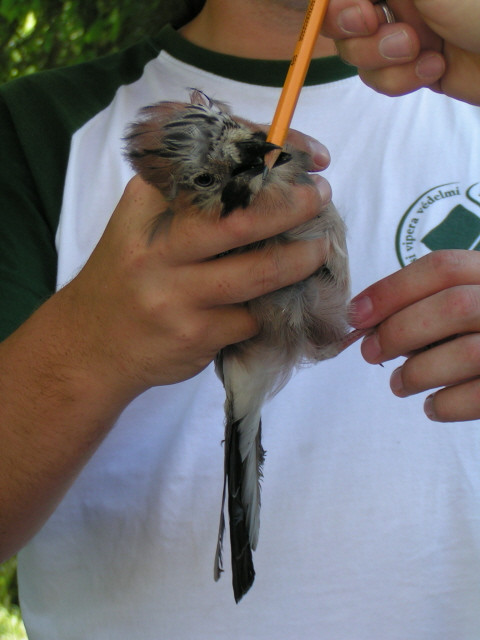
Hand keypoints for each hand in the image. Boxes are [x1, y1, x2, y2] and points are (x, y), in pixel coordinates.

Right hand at [64, 136, 331, 397]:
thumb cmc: (128, 278)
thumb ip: (188, 202)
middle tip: (320, 197)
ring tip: (320, 249)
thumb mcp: (141, 226)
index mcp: (144, 205)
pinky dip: (272, 308)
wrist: (90, 346)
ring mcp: (174, 293)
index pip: (212, 162)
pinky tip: (280, 302)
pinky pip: (251, 317)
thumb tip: (268, 182)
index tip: (308, 153)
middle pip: (240, 218)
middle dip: (293, 205)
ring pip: (258, 272)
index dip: (269, 151)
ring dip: (301, 259)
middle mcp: (157, 247)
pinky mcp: (194, 334)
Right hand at [323, 0, 479, 104]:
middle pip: (342, 21)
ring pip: (358, 54)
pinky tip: (435, 70)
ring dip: (384, 62)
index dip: (340, 7)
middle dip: (362, 37)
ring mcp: (404, 30)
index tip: (363, 14)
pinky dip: (400, 81)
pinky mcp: (412, 66)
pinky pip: (380, 78)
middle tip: (401, 38)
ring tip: (425, 55)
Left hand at [349, 250, 479, 421]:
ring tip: (399, 384)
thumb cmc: (476, 331)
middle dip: (399, 331)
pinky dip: (445, 405)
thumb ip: (426, 305)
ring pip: (467, 354)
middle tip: (370, 352)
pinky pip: (478, 397)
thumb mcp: (463, 302)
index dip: (392, 290)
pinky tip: (431, 406)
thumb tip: (368, 324)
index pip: (443, 267)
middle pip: (453, 306)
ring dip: (417, 373)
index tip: (357, 314)